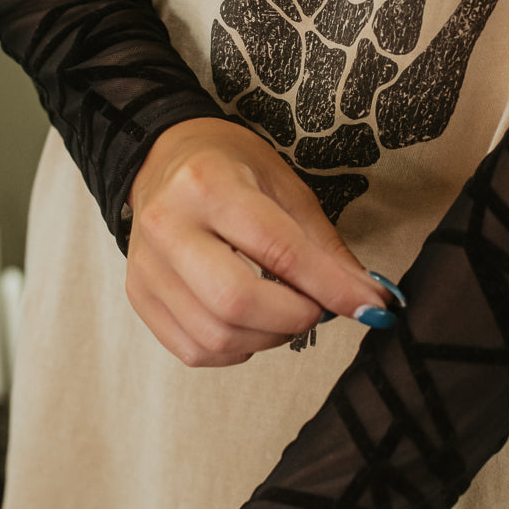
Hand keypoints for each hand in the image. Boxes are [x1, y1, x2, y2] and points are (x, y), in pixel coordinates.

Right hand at [125, 117, 392, 365]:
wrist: (163, 158)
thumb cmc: (230, 168)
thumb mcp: (286, 187)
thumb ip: (324, 248)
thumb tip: (367, 299)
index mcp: (209, 185)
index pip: (280, 251)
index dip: (331, 288)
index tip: (370, 306)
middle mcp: (168, 225)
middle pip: (236, 302)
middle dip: (294, 318)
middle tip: (315, 307)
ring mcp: (147, 265)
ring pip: (215, 335)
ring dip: (268, 338)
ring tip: (283, 313)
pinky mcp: (138, 295)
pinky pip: (193, 350)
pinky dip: (235, 350)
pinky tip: (248, 323)